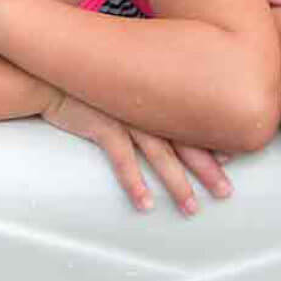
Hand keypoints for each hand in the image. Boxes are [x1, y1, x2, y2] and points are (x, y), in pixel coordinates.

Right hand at [41, 91, 231, 215]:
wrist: (49, 72)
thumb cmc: (83, 82)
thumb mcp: (117, 86)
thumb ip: (137, 98)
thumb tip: (154, 117)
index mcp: (153, 97)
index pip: (191, 122)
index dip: (212, 142)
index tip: (231, 160)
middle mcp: (146, 107)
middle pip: (185, 141)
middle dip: (207, 169)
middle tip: (226, 192)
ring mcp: (127, 116)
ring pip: (160, 155)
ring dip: (177, 184)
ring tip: (191, 208)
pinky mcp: (104, 126)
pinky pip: (123, 160)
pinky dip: (135, 184)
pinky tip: (145, 204)